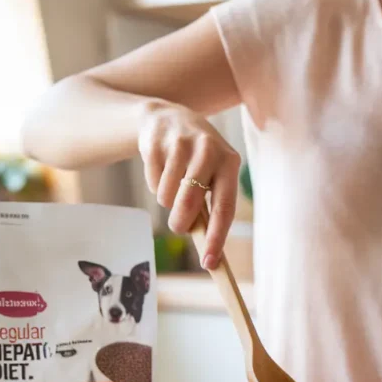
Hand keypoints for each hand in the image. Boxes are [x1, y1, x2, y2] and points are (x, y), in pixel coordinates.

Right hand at [137, 101, 240, 269]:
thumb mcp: (212, 176)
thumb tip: (210, 253)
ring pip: (167, 195)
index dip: (217, 236)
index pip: (225, 206)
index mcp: (230, 162)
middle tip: (179, 227)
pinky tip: (162, 169)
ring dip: (167, 201)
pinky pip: (152, 182)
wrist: (167, 118)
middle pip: (190, 202)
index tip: (209, 262)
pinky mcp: (156, 141)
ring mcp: (181, 143)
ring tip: (173, 185)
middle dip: (181, 222)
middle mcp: (209, 149)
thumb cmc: (197, 160)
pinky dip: (155, 185)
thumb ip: (211, 207)